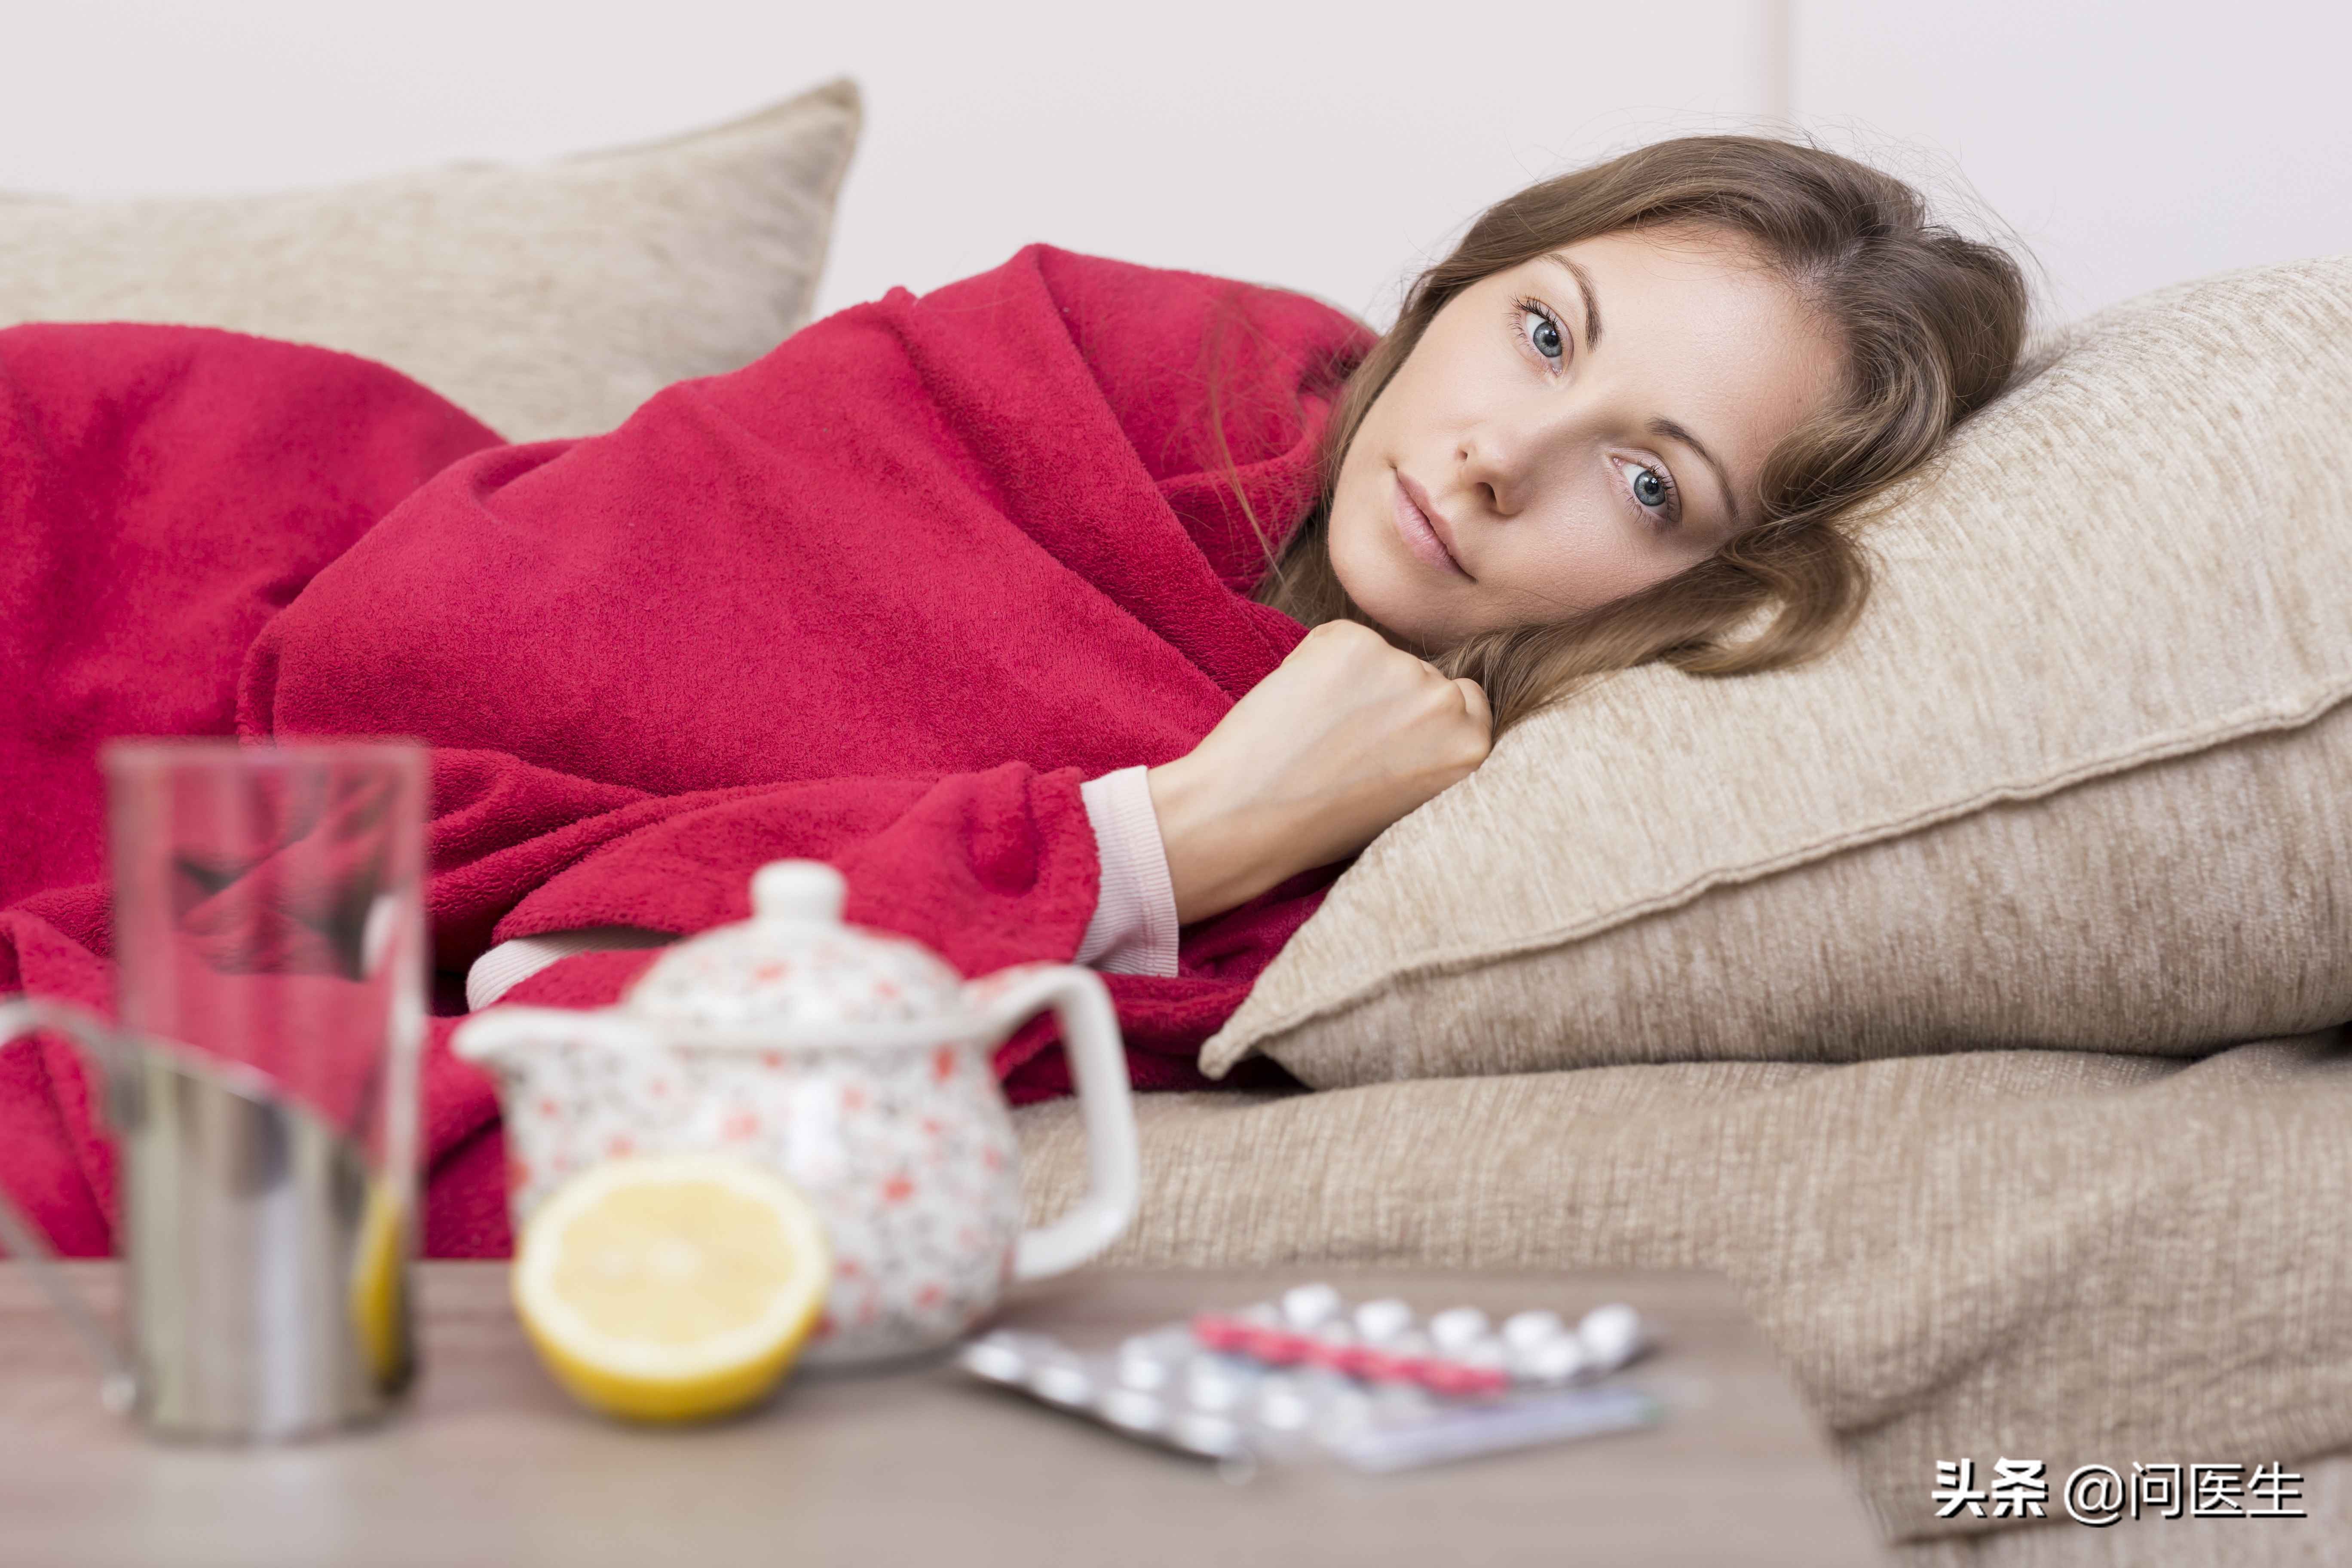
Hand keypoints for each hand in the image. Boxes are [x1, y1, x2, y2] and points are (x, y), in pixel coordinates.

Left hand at [1147, 620, 1491, 923]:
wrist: (1245, 818)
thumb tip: (1420, 715)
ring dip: (1352, 682)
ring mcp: (1400, 666)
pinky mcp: (1352, 640)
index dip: (1425, 717)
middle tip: (1344, 741)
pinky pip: (1338, 640)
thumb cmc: (1317, 825)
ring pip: (1380, 658)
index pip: (1468, 703)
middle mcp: (1446, 703)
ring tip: (1314, 732)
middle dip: (1390, 699)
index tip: (1394, 735)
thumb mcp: (1405, 804)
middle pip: (1425, 677)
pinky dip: (1316, 664)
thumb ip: (1430, 754)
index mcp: (1471, 749)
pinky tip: (1295, 708)